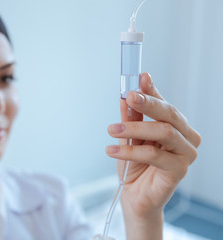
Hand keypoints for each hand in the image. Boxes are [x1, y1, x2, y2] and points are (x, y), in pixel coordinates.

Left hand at [106, 73, 200, 238]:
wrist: (134, 195)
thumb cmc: (135, 165)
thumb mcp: (129, 137)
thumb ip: (130, 118)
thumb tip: (125, 95)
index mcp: (176, 126)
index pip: (165, 104)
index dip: (153, 90)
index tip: (140, 77)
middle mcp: (186, 137)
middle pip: (169, 114)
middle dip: (147, 103)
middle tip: (128, 96)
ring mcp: (186, 154)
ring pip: (163, 131)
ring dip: (135, 128)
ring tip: (112, 129)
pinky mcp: (180, 170)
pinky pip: (154, 154)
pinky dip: (130, 151)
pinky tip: (112, 150)